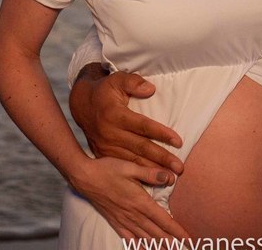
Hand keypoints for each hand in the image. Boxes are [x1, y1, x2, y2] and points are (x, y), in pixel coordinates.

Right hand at [68, 155, 191, 240]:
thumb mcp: (131, 167)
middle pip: (157, 234)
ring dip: (159, 246)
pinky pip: (129, 239)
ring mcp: (123, 220)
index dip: (177, 231)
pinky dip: (139, 246)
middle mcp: (133, 215)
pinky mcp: (115, 222)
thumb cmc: (107, 169)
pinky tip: (145, 249)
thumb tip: (170, 177)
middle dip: (172, 243)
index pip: (164, 221)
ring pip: (145, 238)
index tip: (188, 239)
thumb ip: (151, 173)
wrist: (84, 177)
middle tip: (185, 249)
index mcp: (140, 202)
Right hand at [69, 66, 184, 174]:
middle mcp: (110, 133)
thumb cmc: (105, 90)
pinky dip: (137, 176)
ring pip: (133, 161)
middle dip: (162, 158)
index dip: (161, 133)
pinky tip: (151, 182)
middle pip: (141, 147)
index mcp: (115, 115)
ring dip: (152, 171)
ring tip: (170, 178)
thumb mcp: (117, 79)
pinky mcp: (103, 154)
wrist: (82, 104)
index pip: (143, 126)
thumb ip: (133, 82)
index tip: (179, 141)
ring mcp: (106, 146)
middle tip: (180, 167)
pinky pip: (123, 167)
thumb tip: (150, 89)